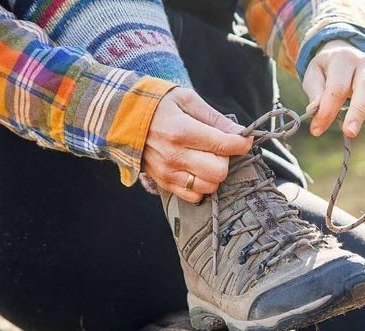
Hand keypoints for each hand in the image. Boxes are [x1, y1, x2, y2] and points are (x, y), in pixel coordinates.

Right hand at [143, 88, 252, 202]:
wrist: (120, 116)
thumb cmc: (156, 103)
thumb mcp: (186, 99)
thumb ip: (214, 118)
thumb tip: (240, 132)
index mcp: (181, 131)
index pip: (224, 145)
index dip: (241, 143)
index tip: (244, 139)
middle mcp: (174, 156)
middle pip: (219, 172)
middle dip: (226, 159)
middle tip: (219, 148)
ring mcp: (167, 173)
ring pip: (209, 187)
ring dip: (214, 174)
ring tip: (206, 158)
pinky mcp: (163, 183)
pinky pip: (193, 196)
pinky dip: (201, 185)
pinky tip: (196, 169)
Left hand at [303, 40, 364, 136]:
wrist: (340, 52)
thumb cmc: (326, 69)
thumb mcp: (314, 75)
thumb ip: (315, 92)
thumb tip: (315, 110)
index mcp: (343, 61)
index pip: (335, 89)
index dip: (325, 111)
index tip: (316, 130)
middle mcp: (364, 64)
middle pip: (364, 87)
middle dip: (358, 111)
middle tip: (349, 132)